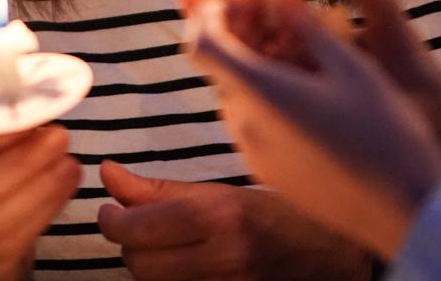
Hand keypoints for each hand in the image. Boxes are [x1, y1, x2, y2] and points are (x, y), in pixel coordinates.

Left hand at [97, 162, 370, 279]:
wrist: (332, 256)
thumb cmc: (280, 215)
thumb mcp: (223, 191)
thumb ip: (160, 187)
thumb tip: (107, 172)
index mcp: (221, 216)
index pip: (139, 228)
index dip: (111, 220)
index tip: (108, 210)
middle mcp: (224, 258)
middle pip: (140, 264)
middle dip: (129, 245)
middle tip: (136, 227)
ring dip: (148, 266)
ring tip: (164, 246)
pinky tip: (183, 267)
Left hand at [184, 0, 440, 259]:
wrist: (406, 212)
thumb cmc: (385, 133)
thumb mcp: (351, 65)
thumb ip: (305, 25)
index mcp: (261, 92)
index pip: (201, 42)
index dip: (207, 10)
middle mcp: (246, 125)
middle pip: (219, 64)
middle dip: (236, 28)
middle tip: (267, 3)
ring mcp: (255, 154)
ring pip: (237, 91)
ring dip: (253, 59)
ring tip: (293, 38)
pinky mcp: (270, 173)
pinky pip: (253, 120)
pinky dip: (265, 91)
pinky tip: (303, 82)